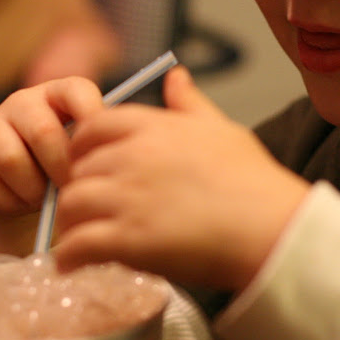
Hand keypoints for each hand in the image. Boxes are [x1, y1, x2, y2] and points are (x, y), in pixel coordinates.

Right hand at [0, 77, 104, 255]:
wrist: (29, 187)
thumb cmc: (70, 164)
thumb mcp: (92, 149)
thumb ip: (103, 142)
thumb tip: (121, 150)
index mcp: (61, 92)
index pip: (79, 92)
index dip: (93, 123)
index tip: (100, 154)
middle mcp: (24, 101)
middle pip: (44, 132)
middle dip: (62, 170)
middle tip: (72, 190)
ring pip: (11, 160)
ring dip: (33, 190)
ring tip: (45, 199)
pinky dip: (7, 201)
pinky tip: (21, 203)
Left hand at [53, 66, 310, 290]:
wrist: (271, 228)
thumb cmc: (253, 180)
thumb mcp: (222, 129)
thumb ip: (190, 103)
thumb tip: (175, 74)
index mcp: (153, 127)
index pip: (94, 127)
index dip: (84, 147)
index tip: (88, 165)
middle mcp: (133, 157)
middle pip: (78, 168)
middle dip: (76, 188)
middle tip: (82, 210)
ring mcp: (128, 197)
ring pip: (71, 204)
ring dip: (68, 223)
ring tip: (74, 238)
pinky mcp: (128, 240)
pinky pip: (77, 245)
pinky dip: (68, 256)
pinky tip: (71, 265)